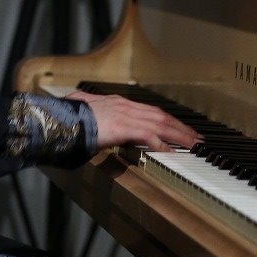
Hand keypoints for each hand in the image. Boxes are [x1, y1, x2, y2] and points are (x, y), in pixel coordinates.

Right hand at [67, 90, 200, 152]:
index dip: (168, 120)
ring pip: (160, 124)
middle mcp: (125, 106)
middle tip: (197, 138)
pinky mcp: (122, 126)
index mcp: (118, 103)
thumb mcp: (88, 119)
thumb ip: (99, 123)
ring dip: (179, 135)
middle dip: (181, 127)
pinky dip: (162, 144)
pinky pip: (148, 136)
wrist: (60, 119)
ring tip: (193, 145)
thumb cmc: (69, 120)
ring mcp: (124, 114)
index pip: (151, 111)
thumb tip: (99, 133)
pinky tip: (171, 152)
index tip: (180, 128)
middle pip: (161, 116)